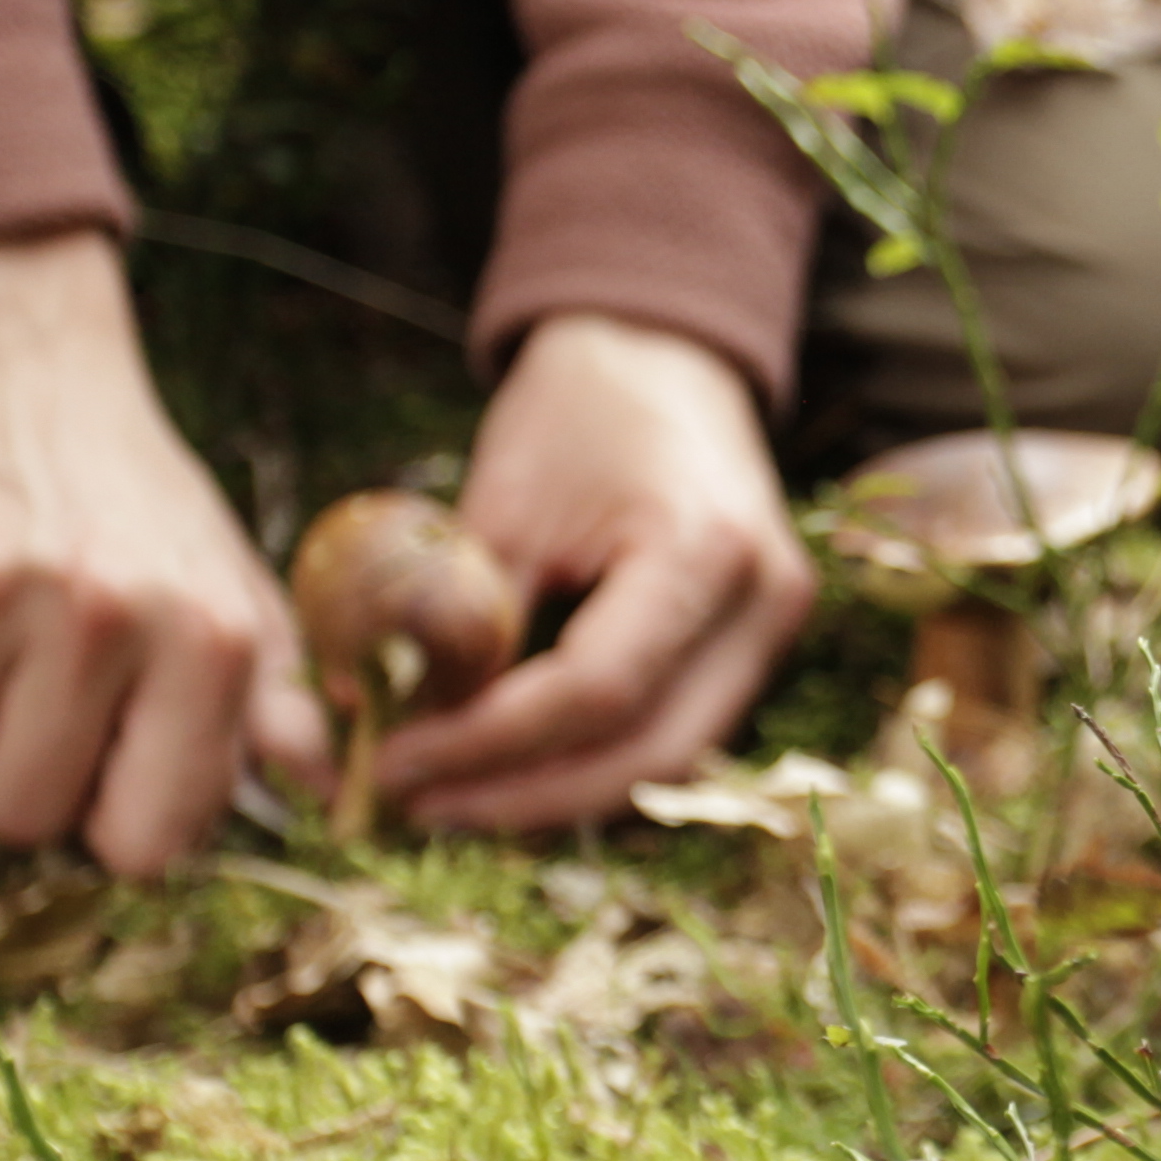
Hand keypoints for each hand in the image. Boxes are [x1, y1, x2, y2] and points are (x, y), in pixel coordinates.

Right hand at [0, 229, 326, 875]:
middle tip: (37, 707)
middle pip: (20, 816)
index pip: (142, 844)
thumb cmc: (135, 507)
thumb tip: (322, 788)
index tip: (107, 780)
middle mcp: (101, 613)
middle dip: (22, 783)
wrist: (21, 370)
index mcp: (208, 638)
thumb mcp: (233, 590)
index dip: (115, 826)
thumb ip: (276, 701)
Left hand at [377, 310, 814, 832]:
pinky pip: (671, 729)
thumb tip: (390, 733)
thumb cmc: (576, 409)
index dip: (489, 744)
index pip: (598, 689)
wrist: (662, 354)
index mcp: (703, 547)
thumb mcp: (503, 503)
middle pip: (649, 753)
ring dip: (556, 792)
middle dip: (526, 796)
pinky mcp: (751, 647)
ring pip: (667, 760)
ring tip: (453, 797)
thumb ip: (462, 622)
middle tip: (418, 806)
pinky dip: (589, 759)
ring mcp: (770, 630)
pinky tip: (510, 768)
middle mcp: (762, 601)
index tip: (393, 765)